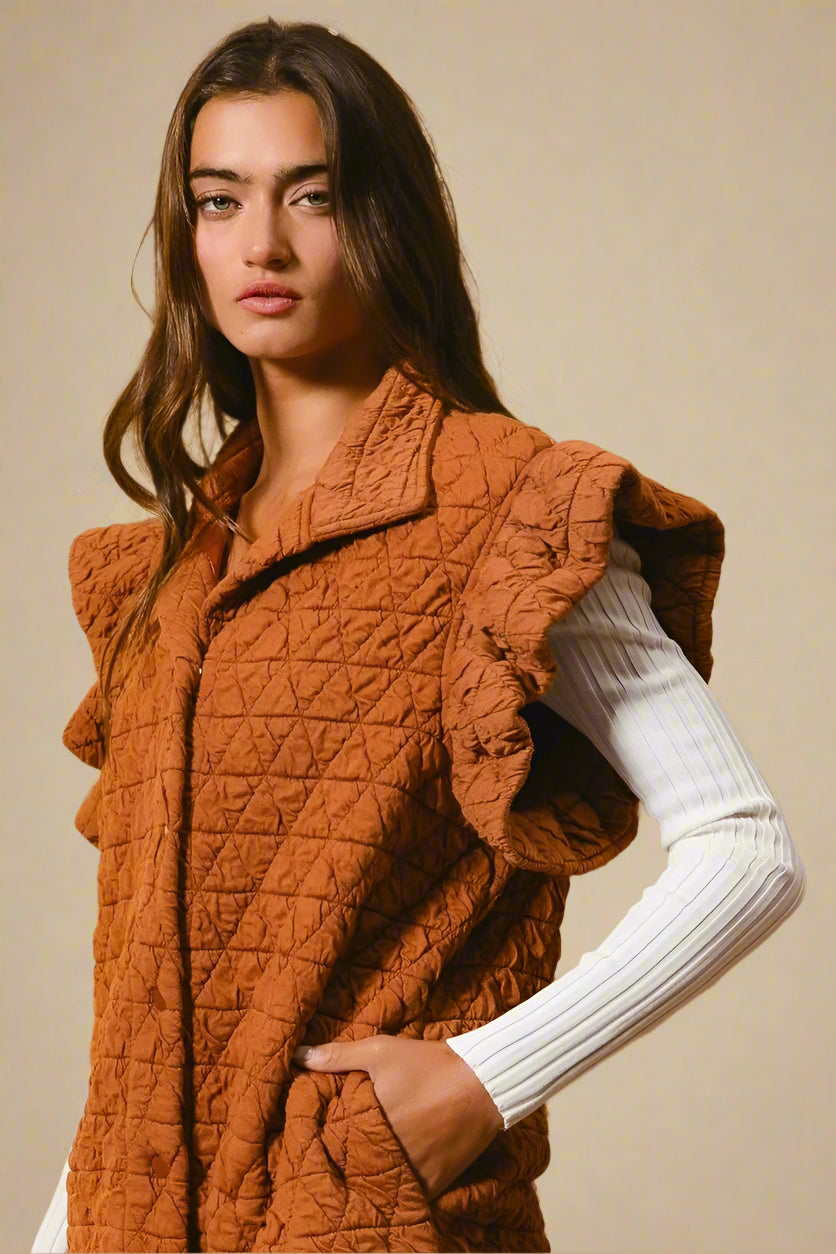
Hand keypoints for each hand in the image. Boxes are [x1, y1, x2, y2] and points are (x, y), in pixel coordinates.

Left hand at [293, 1035, 503, 1200]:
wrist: (482, 1082)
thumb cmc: (428, 1064)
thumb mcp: (381, 1052)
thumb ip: (339, 1056)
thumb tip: (299, 1056)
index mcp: (370, 1125)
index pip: (334, 1145)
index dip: (326, 1143)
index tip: (317, 1140)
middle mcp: (389, 1155)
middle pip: (357, 1167)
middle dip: (349, 1161)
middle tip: (342, 1154)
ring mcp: (413, 1173)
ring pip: (382, 1183)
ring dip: (373, 1176)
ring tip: (364, 1167)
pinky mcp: (434, 1184)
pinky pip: (410, 1194)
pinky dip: (401, 1188)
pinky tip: (393, 1177)